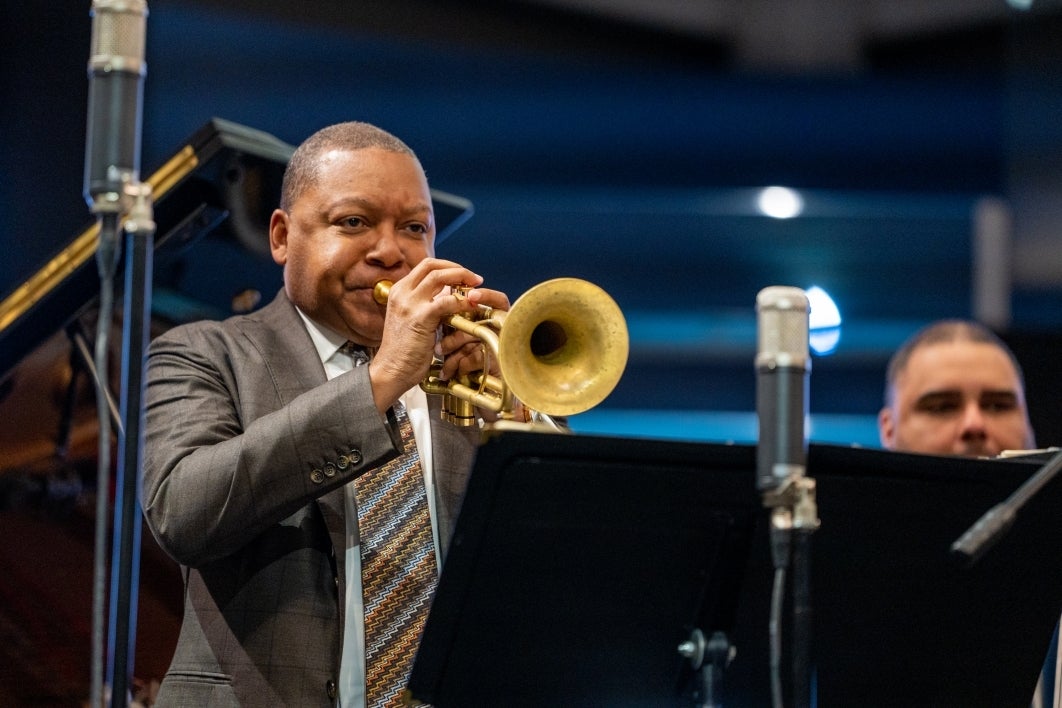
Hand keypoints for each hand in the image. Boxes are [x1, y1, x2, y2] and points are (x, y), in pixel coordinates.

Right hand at [368, 258, 491, 412]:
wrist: (391, 371)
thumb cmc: (404, 351)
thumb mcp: (412, 320)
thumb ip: (427, 305)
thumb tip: (450, 294)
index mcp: (399, 291)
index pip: (426, 266)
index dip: (448, 267)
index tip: (464, 276)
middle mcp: (401, 293)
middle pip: (432, 265)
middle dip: (457, 268)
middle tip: (474, 278)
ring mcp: (409, 304)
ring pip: (439, 276)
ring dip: (462, 278)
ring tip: (477, 288)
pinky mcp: (419, 318)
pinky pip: (446, 301)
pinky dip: (462, 301)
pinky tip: (471, 307)